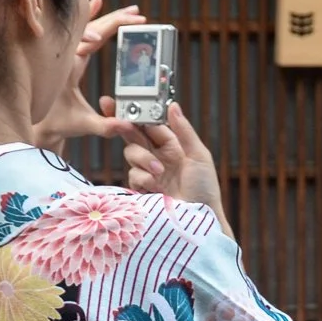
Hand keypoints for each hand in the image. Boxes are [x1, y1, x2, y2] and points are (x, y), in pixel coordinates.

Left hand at [32, 0, 145, 150]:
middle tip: (137, 13)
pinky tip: (98, 4)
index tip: (132, 22)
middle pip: (92, 28)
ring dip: (108, 17)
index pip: (91, 39)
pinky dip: (91, 18)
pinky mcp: (65, 56)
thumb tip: (126, 125)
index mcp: (68, 65)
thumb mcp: (81, 125)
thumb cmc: (53, 123)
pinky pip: (79, 31)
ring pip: (87, 26)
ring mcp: (64, 53)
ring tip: (129, 10)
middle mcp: (64, 54)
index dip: (111, 28)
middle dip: (115, 19)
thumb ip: (105, 126)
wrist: (30, 122)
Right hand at [110, 101, 233, 237]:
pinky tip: (155, 186)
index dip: (135, 112)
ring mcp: (149, 171)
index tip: (116, 102)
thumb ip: (184, 131)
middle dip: (126, 128)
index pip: (149, 123)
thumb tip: (173, 105)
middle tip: (121, 124)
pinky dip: (142, 178)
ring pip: (131, 153)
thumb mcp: (198, 155)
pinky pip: (133, 175)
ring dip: (143, 159)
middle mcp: (158, 154)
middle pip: (134, 135)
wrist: (199, 219)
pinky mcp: (142, 187)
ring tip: (159, 171)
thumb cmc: (205, 186)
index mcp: (172, 144)